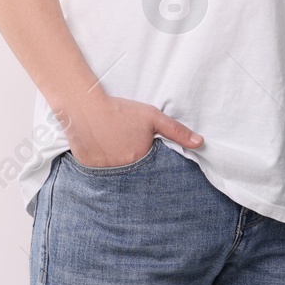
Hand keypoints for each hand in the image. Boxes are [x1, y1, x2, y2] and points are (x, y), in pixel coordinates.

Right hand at [55, 88, 201, 167]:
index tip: (147, 158)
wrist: (85, 107)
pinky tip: (102, 153)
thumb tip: (200, 142)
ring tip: (116, 152)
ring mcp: (103, 172)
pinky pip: (99, 175)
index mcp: (139, 159)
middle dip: (135, 170)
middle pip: (134, 176)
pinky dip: (103, 168)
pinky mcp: (88, 169)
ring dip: (119, 170)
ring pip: (116, 177)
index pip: (152, 172)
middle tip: (129, 153)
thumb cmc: (121, 111)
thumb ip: (176, 131)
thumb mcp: (152, 117)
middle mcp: (121, 171)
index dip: (151, 166)